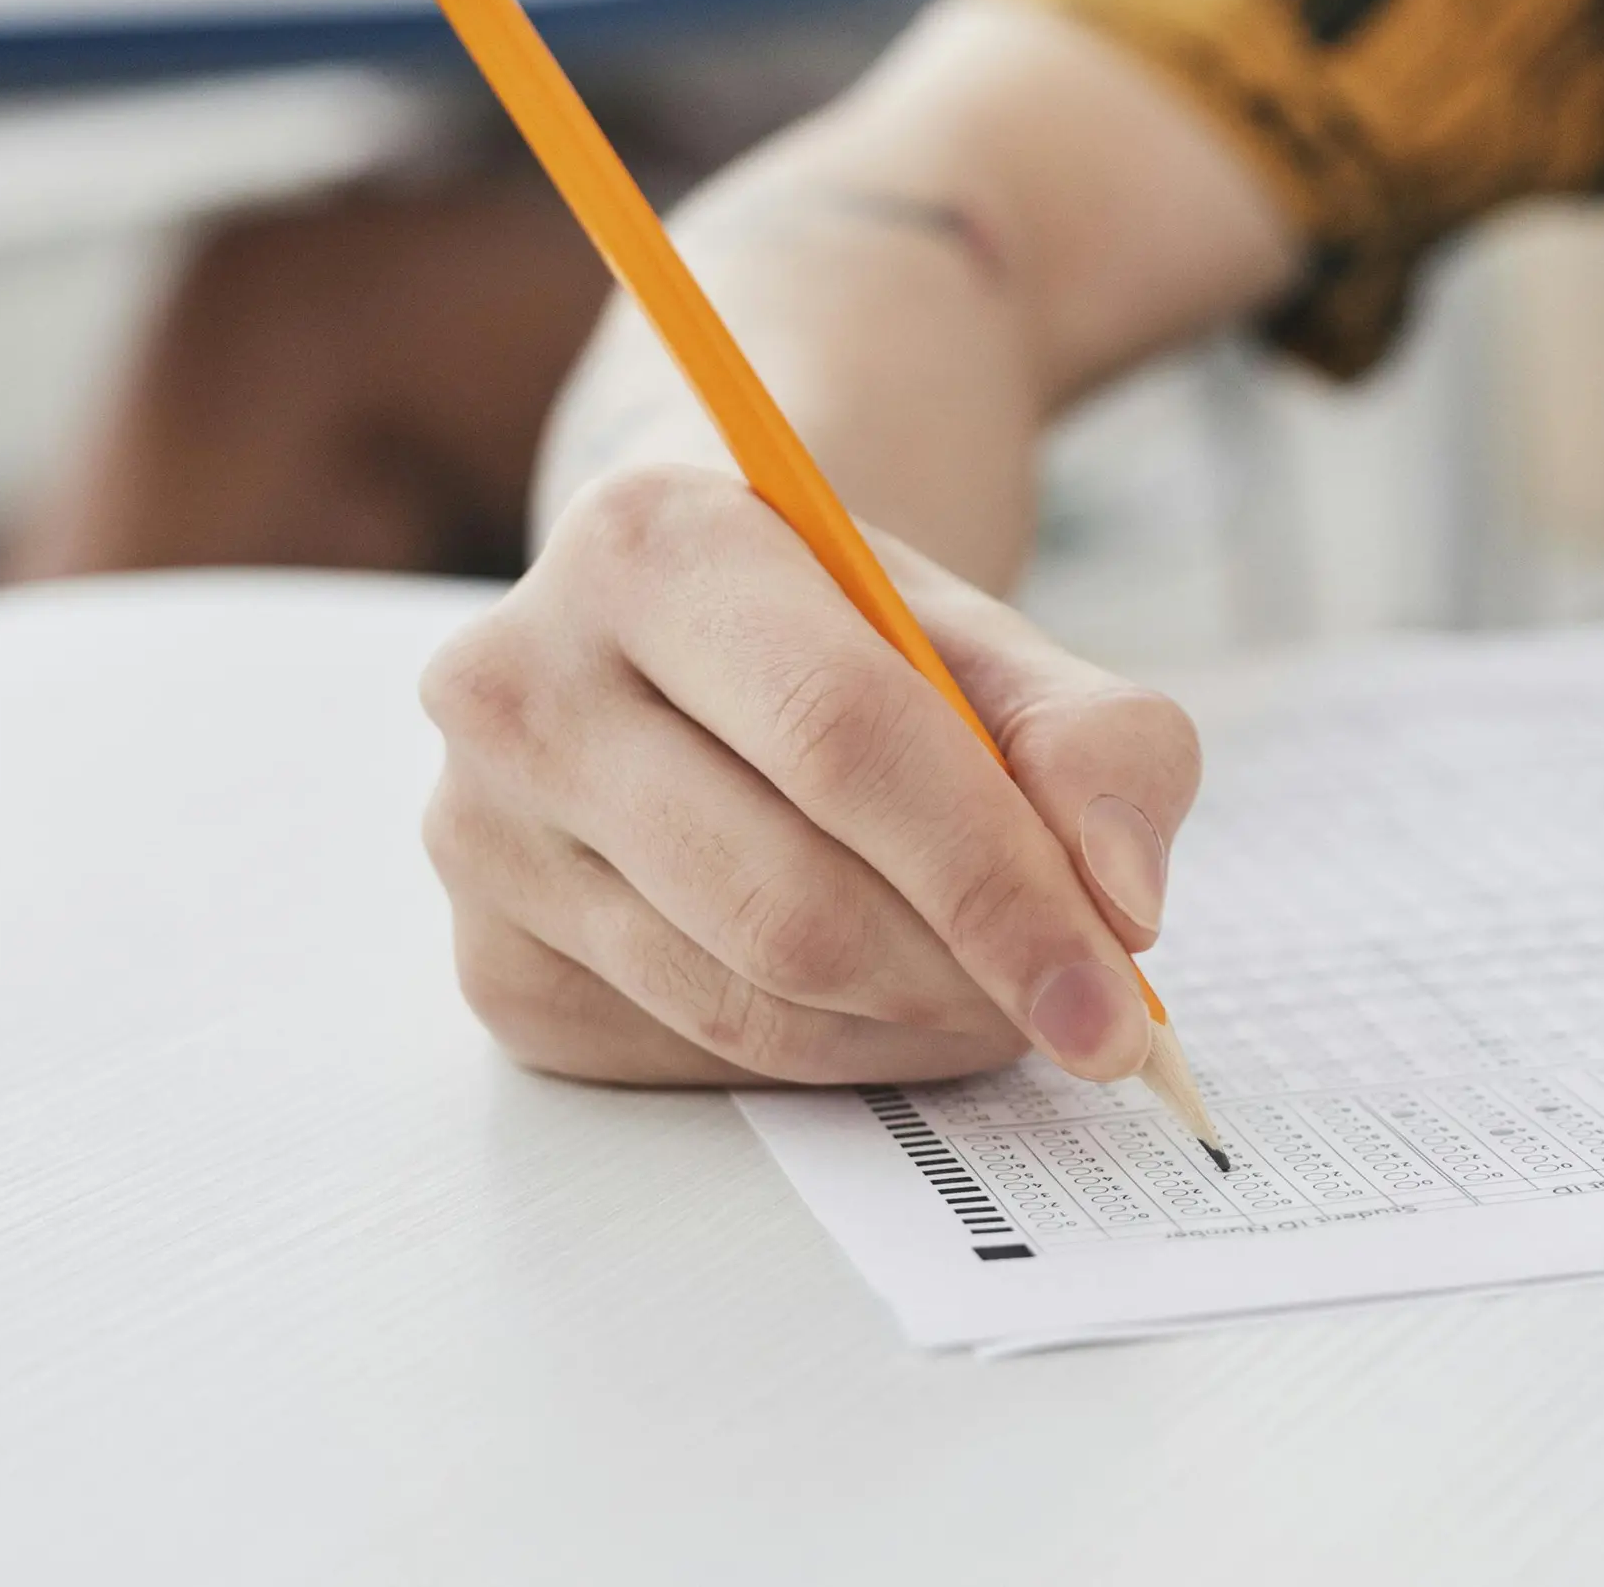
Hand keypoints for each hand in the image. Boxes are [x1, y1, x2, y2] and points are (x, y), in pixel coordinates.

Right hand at [422, 465, 1199, 1085]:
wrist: (706, 640)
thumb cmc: (858, 639)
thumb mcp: (999, 645)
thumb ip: (1101, 745)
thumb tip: (1122, 903)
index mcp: (649, 544)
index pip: (844, 739)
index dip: (995, 881)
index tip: (1116, 986)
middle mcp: (518, 684)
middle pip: (788, 898)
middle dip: (968, 978)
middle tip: (1083, 1009)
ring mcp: (481, 837)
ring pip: (745, 1003)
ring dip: (913, 1027)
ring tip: (999, 989)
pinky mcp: (492, 967)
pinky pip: (697, 1058)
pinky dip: (835, 1055)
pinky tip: (886, 995)